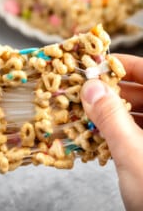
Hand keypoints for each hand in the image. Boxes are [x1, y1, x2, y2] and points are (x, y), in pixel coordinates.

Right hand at [80, 54, 142, 210]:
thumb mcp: (135, 155)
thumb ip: (111, 118)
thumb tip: (90, 88)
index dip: (123, 66)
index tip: (97, 64)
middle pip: (138, 92)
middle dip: (108, 90)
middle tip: (82, 89)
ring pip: (130, 111)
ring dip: (105, 110)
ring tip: (83, 109)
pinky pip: (128, 129)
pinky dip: (110, 127)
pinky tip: (94, 130)